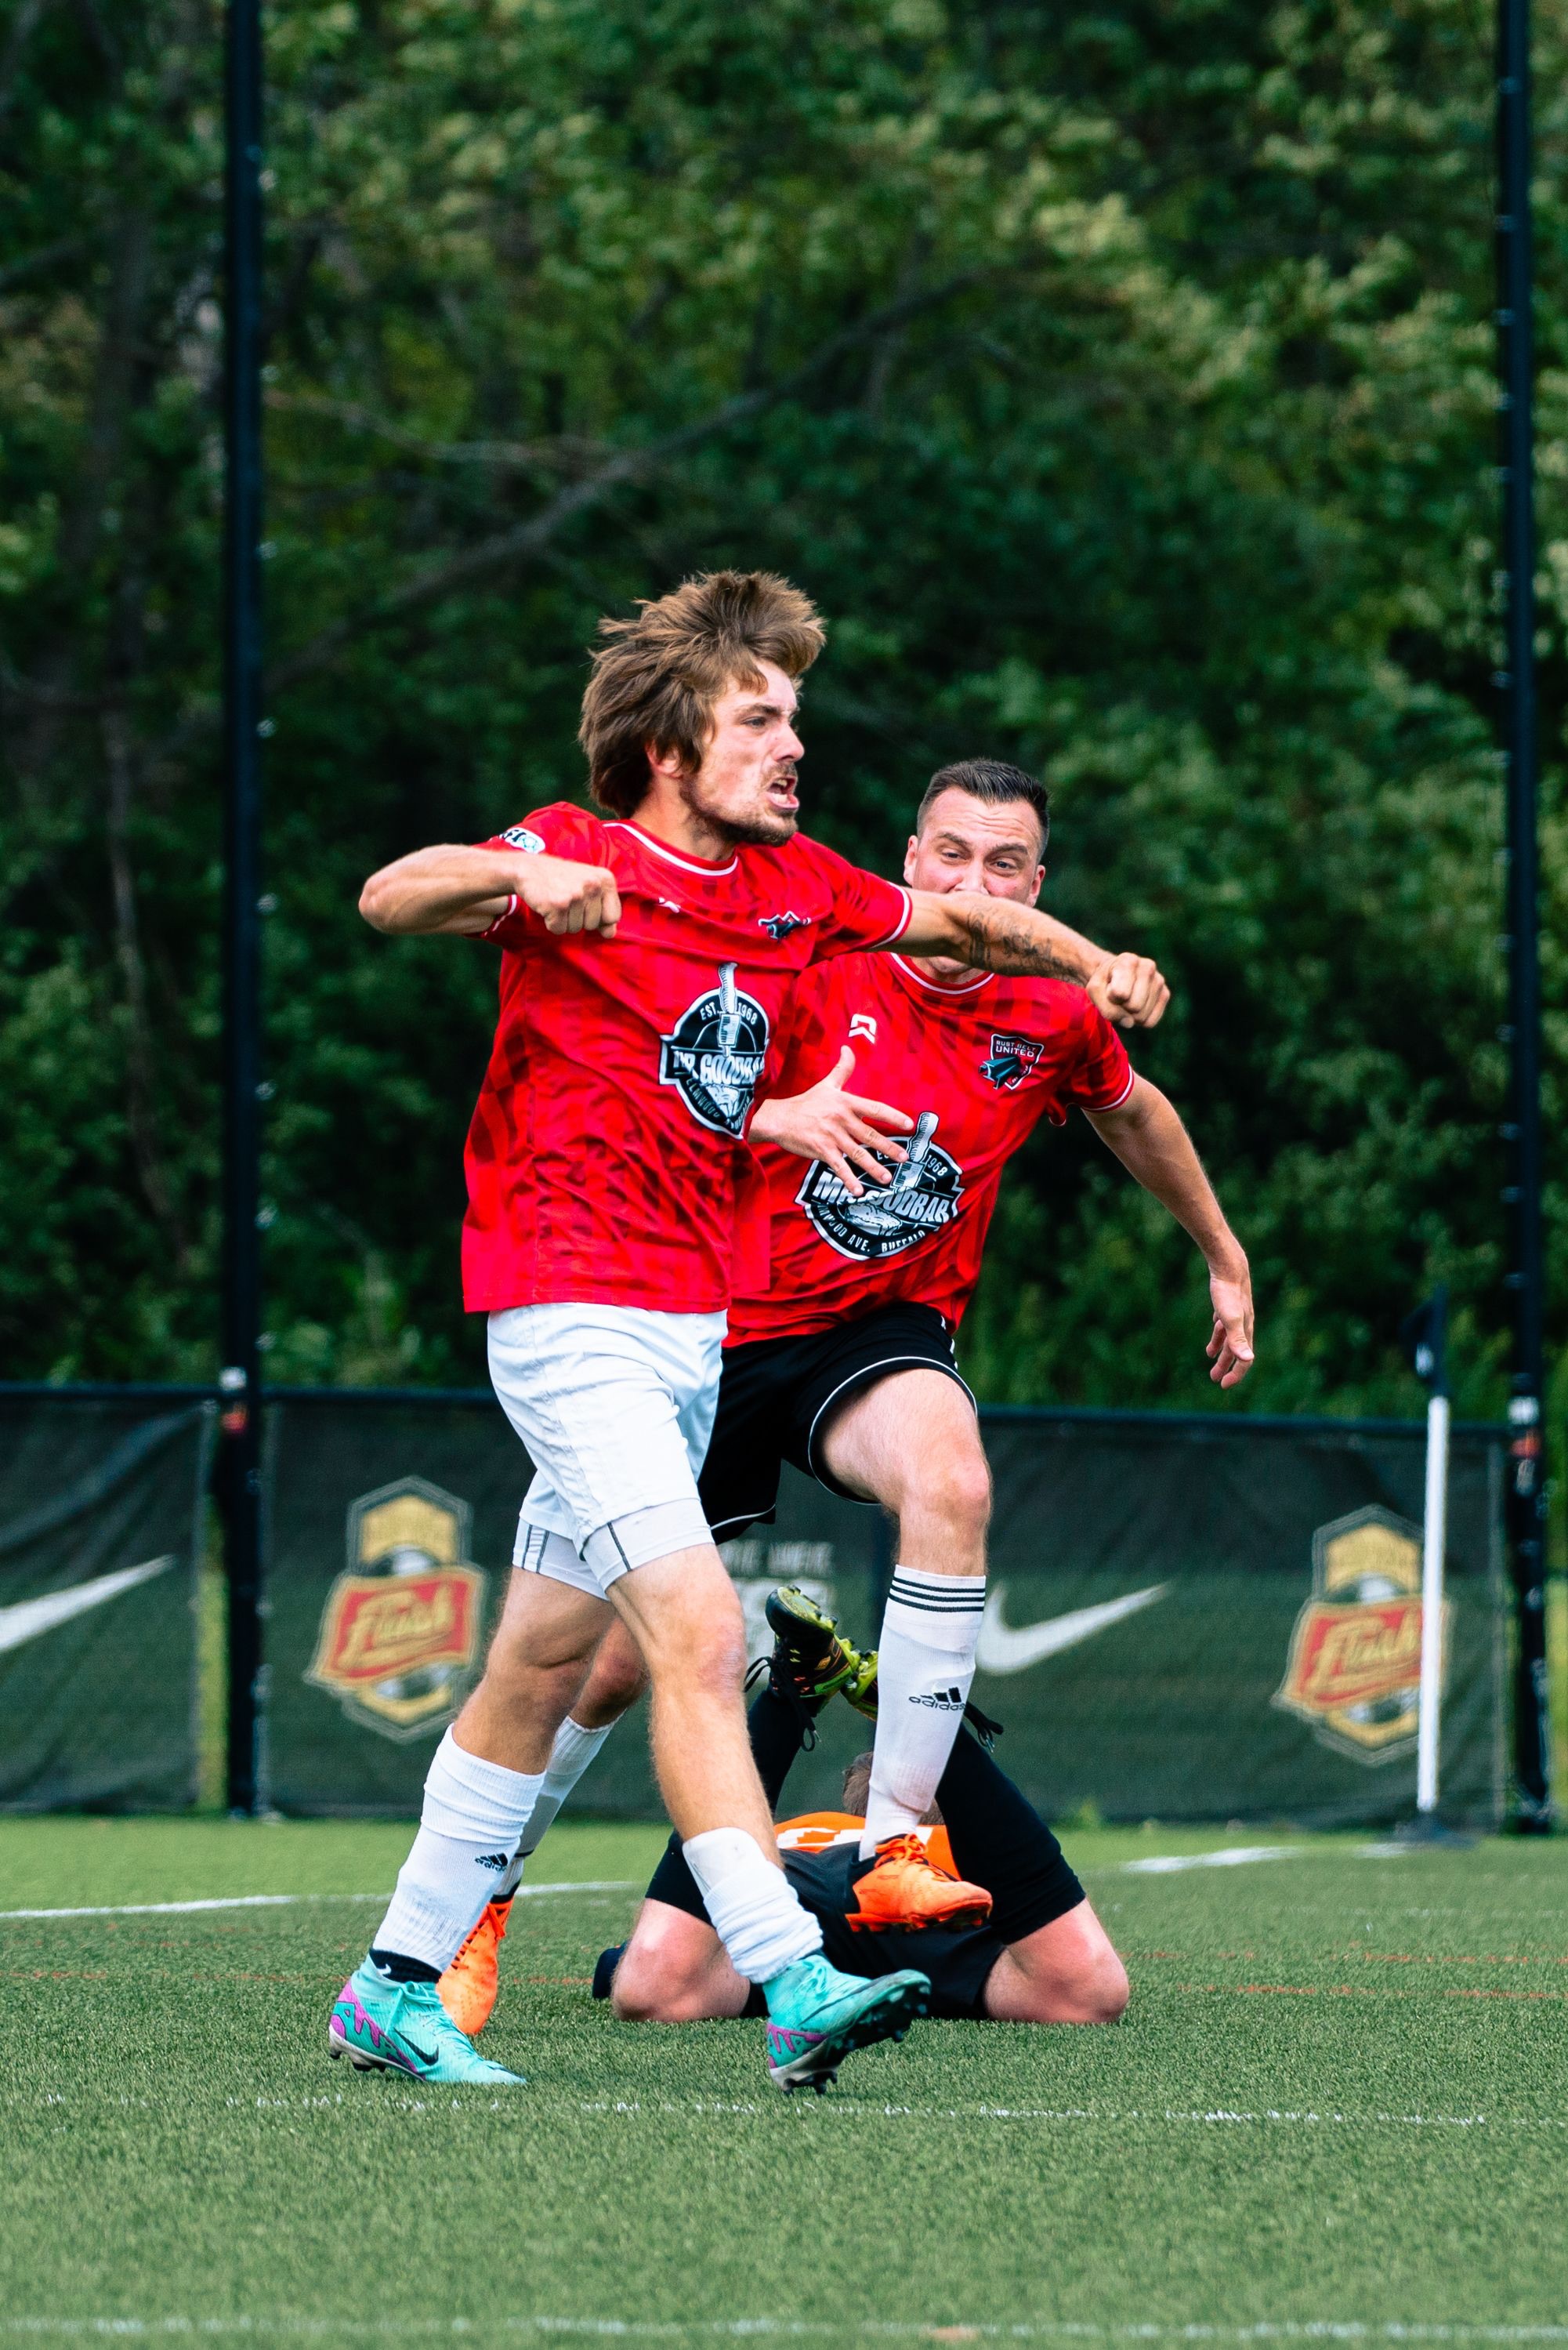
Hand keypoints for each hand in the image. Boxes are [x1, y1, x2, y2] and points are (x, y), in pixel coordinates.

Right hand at [513, 854, 621, 937]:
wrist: (528, 868)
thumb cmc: (561, 878)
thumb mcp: (588, 885)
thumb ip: (604, 908)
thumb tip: (610, 934)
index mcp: (605, 879)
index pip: (613, 916)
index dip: (598, 917)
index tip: (585, 905)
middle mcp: (593, 885)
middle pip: (593, 925)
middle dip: (578, 918)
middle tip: (566, 899)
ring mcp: (576, 895)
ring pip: (575, 929)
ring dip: (564, 920)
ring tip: (557, 900)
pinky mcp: (558, 905)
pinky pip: (559, 929)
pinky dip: (551, 922)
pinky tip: (548, 905)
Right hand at [750, 1047, 913, 1196]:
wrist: (778, 1118)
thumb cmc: (804, 1102)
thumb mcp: (826, 1084)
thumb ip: (842, 1068)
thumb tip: (848, 1047)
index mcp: (846, 1102)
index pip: (875, 1109)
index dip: (893, 1116)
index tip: (910, 1124)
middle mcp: (842, 1119)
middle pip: (871, 1135)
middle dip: (889, 1147)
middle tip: (905, 1158)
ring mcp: (832, 1136)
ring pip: (858, 1154)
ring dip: (874, 1167)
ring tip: (887, 1178)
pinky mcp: (821, 1150)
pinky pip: (839, 1167)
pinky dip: (849, 1179)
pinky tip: (859, 1191)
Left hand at [1088, 952, 1168, 1029]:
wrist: (1114, 976)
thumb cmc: (1104, 982)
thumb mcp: (1095, 991)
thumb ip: (1107, 1008)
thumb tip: (1130, 1023)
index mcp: (1128, 961)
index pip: (1120, 993)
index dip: (1110, 998)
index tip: (1109, 988)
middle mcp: (1148, 967)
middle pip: (1134, 1006)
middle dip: (1122, 1008)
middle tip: (1117, 997)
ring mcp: (1159, 980)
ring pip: (1142, 1016)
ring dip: (1129, 1015)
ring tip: (1126, 1000)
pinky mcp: (1165, 994)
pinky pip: (1150, 1021)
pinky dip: (1140, 1020)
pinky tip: (1136, 1006)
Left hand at [1206, 1261, 1254, 1387]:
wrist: (1229, 1268)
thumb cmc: (1229, 1294)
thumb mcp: (1230, 1319)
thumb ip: (1238, 1340)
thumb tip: (1248, 1360)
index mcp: (1245, 1331)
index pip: (1245, 1359)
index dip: (1236, 1374)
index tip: (1224, 1385)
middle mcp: (1243, 1325)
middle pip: (1235, 1351)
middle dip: (1226, 1366)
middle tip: (1215, 1379)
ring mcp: (1235, 1315)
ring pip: (1228, 1338)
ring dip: (1220, 1351)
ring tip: (1211, 1360)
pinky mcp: (1227, 1306)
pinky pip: (1223, 1325)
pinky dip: (1218, 1334)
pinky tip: (1214, 1335)